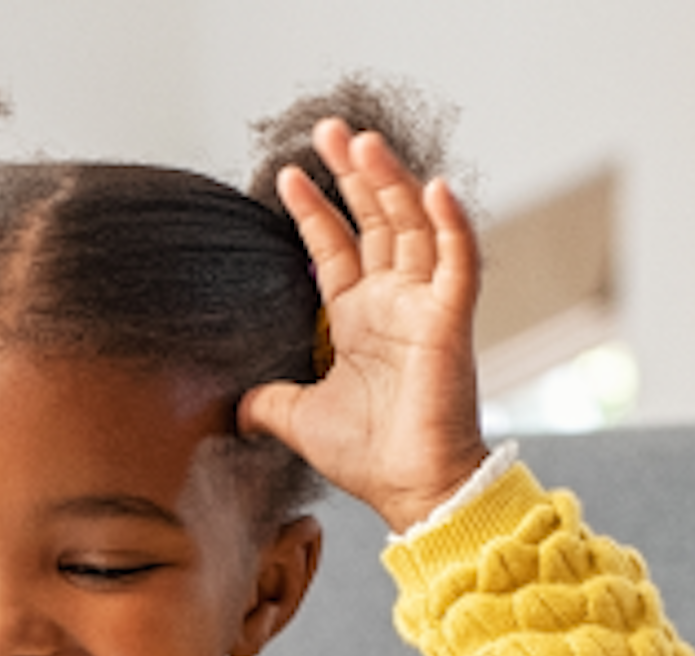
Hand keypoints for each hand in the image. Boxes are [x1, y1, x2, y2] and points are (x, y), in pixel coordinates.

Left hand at [237, 120, 487, 535]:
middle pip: (374, 219)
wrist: (408, 487)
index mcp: (358, 316)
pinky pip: (459, 261)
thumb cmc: (366, 454)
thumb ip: (268, 402)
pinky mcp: (452, 321)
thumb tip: (235, 405)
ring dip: (391, 181)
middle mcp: (393, 301)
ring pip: (412, 225)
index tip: (286, 176)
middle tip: (331, 129)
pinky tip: (434, 186)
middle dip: (353, 174)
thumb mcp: (298, 419)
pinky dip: (451, 223)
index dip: (313, 211)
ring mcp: (424, 306)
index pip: (334, 247)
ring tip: (365, 141)